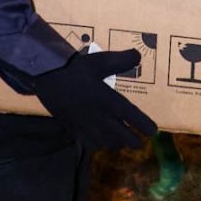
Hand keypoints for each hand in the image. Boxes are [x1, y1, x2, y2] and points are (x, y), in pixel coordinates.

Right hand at [31, 49, 158, 150]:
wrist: (48, 77)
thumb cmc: (76, 68)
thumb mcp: (101, 60)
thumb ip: (122, 60)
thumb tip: (138, 55)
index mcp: (110, 101)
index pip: (134, 118)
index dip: (145, 126)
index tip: (152, 131)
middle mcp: (101, 117)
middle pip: (124, 137)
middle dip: (134, 141)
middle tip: (139, 142)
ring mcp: (88, 125)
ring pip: (109, 143)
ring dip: (117, 143)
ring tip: (121, 142)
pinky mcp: (75, 128)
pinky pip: (91, 144)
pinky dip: (98, 144)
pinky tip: (99, 140)